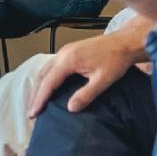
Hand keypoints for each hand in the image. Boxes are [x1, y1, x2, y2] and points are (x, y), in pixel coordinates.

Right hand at [25, 17, 151, 116]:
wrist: (125, 42)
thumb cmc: (116, 59)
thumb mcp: (102, 80)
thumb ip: (86, 94)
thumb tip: (70, 108)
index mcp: (69, 60)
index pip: (48, 83)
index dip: (39, 99)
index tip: (33, 113)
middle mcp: (63, 54)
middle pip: (42, 76)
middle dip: (35, 95)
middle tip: (31, 112)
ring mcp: (66, 51)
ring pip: (45, 70)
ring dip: (39, 86)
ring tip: (36, 102)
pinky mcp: (70, 51)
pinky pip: (51, 65)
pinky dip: (45, 78)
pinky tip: (48, 86)